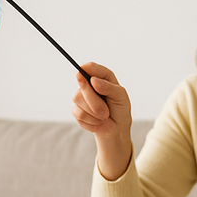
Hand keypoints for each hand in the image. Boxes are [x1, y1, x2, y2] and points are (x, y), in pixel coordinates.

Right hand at [71, 62, 132, 179]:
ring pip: (78, 99)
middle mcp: (89, 85)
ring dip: (94, 112)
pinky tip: (97, 121)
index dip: (85, 69)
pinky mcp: (76, 110)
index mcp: (102, 77)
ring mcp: (81, 97)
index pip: (91, 68)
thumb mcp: (120, 96)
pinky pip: (78, 113)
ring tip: (104, 116)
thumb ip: (108, 87)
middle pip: (82, 84)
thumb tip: (94, 81)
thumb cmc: (120, 109)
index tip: (82, 72)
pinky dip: (91, 120)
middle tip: (105, 111)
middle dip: (94, 100)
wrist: (116, 128)